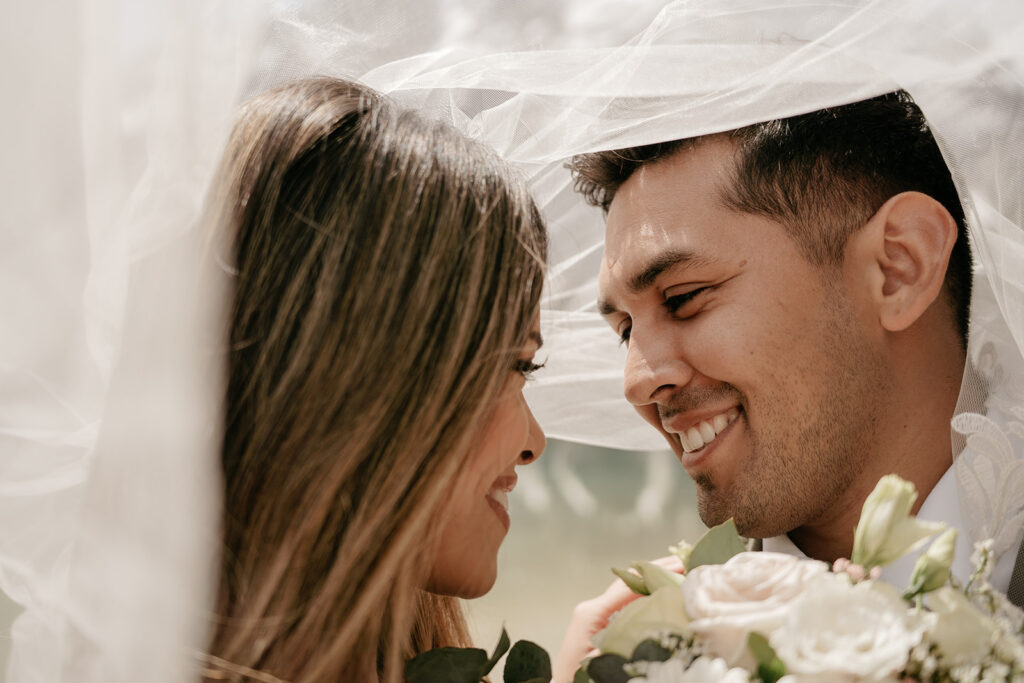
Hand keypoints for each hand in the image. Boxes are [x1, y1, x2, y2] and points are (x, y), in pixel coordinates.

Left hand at [551, 555, 682, 682]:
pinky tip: (659, 593)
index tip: (681, 566)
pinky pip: (623, 602)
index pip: (628, 586)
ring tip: (676, 571)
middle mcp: (592, 607)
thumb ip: (618, 643)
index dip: (654, 574)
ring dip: (650, 578)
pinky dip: (643, 593)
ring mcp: (594, 613)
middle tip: (684, 562)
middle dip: (654, 569)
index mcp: (592, 613)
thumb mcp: (598, 661)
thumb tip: (646, 626)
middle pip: (627, 580)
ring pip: (626, 589)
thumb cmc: (577, 677)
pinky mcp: (598, 621)